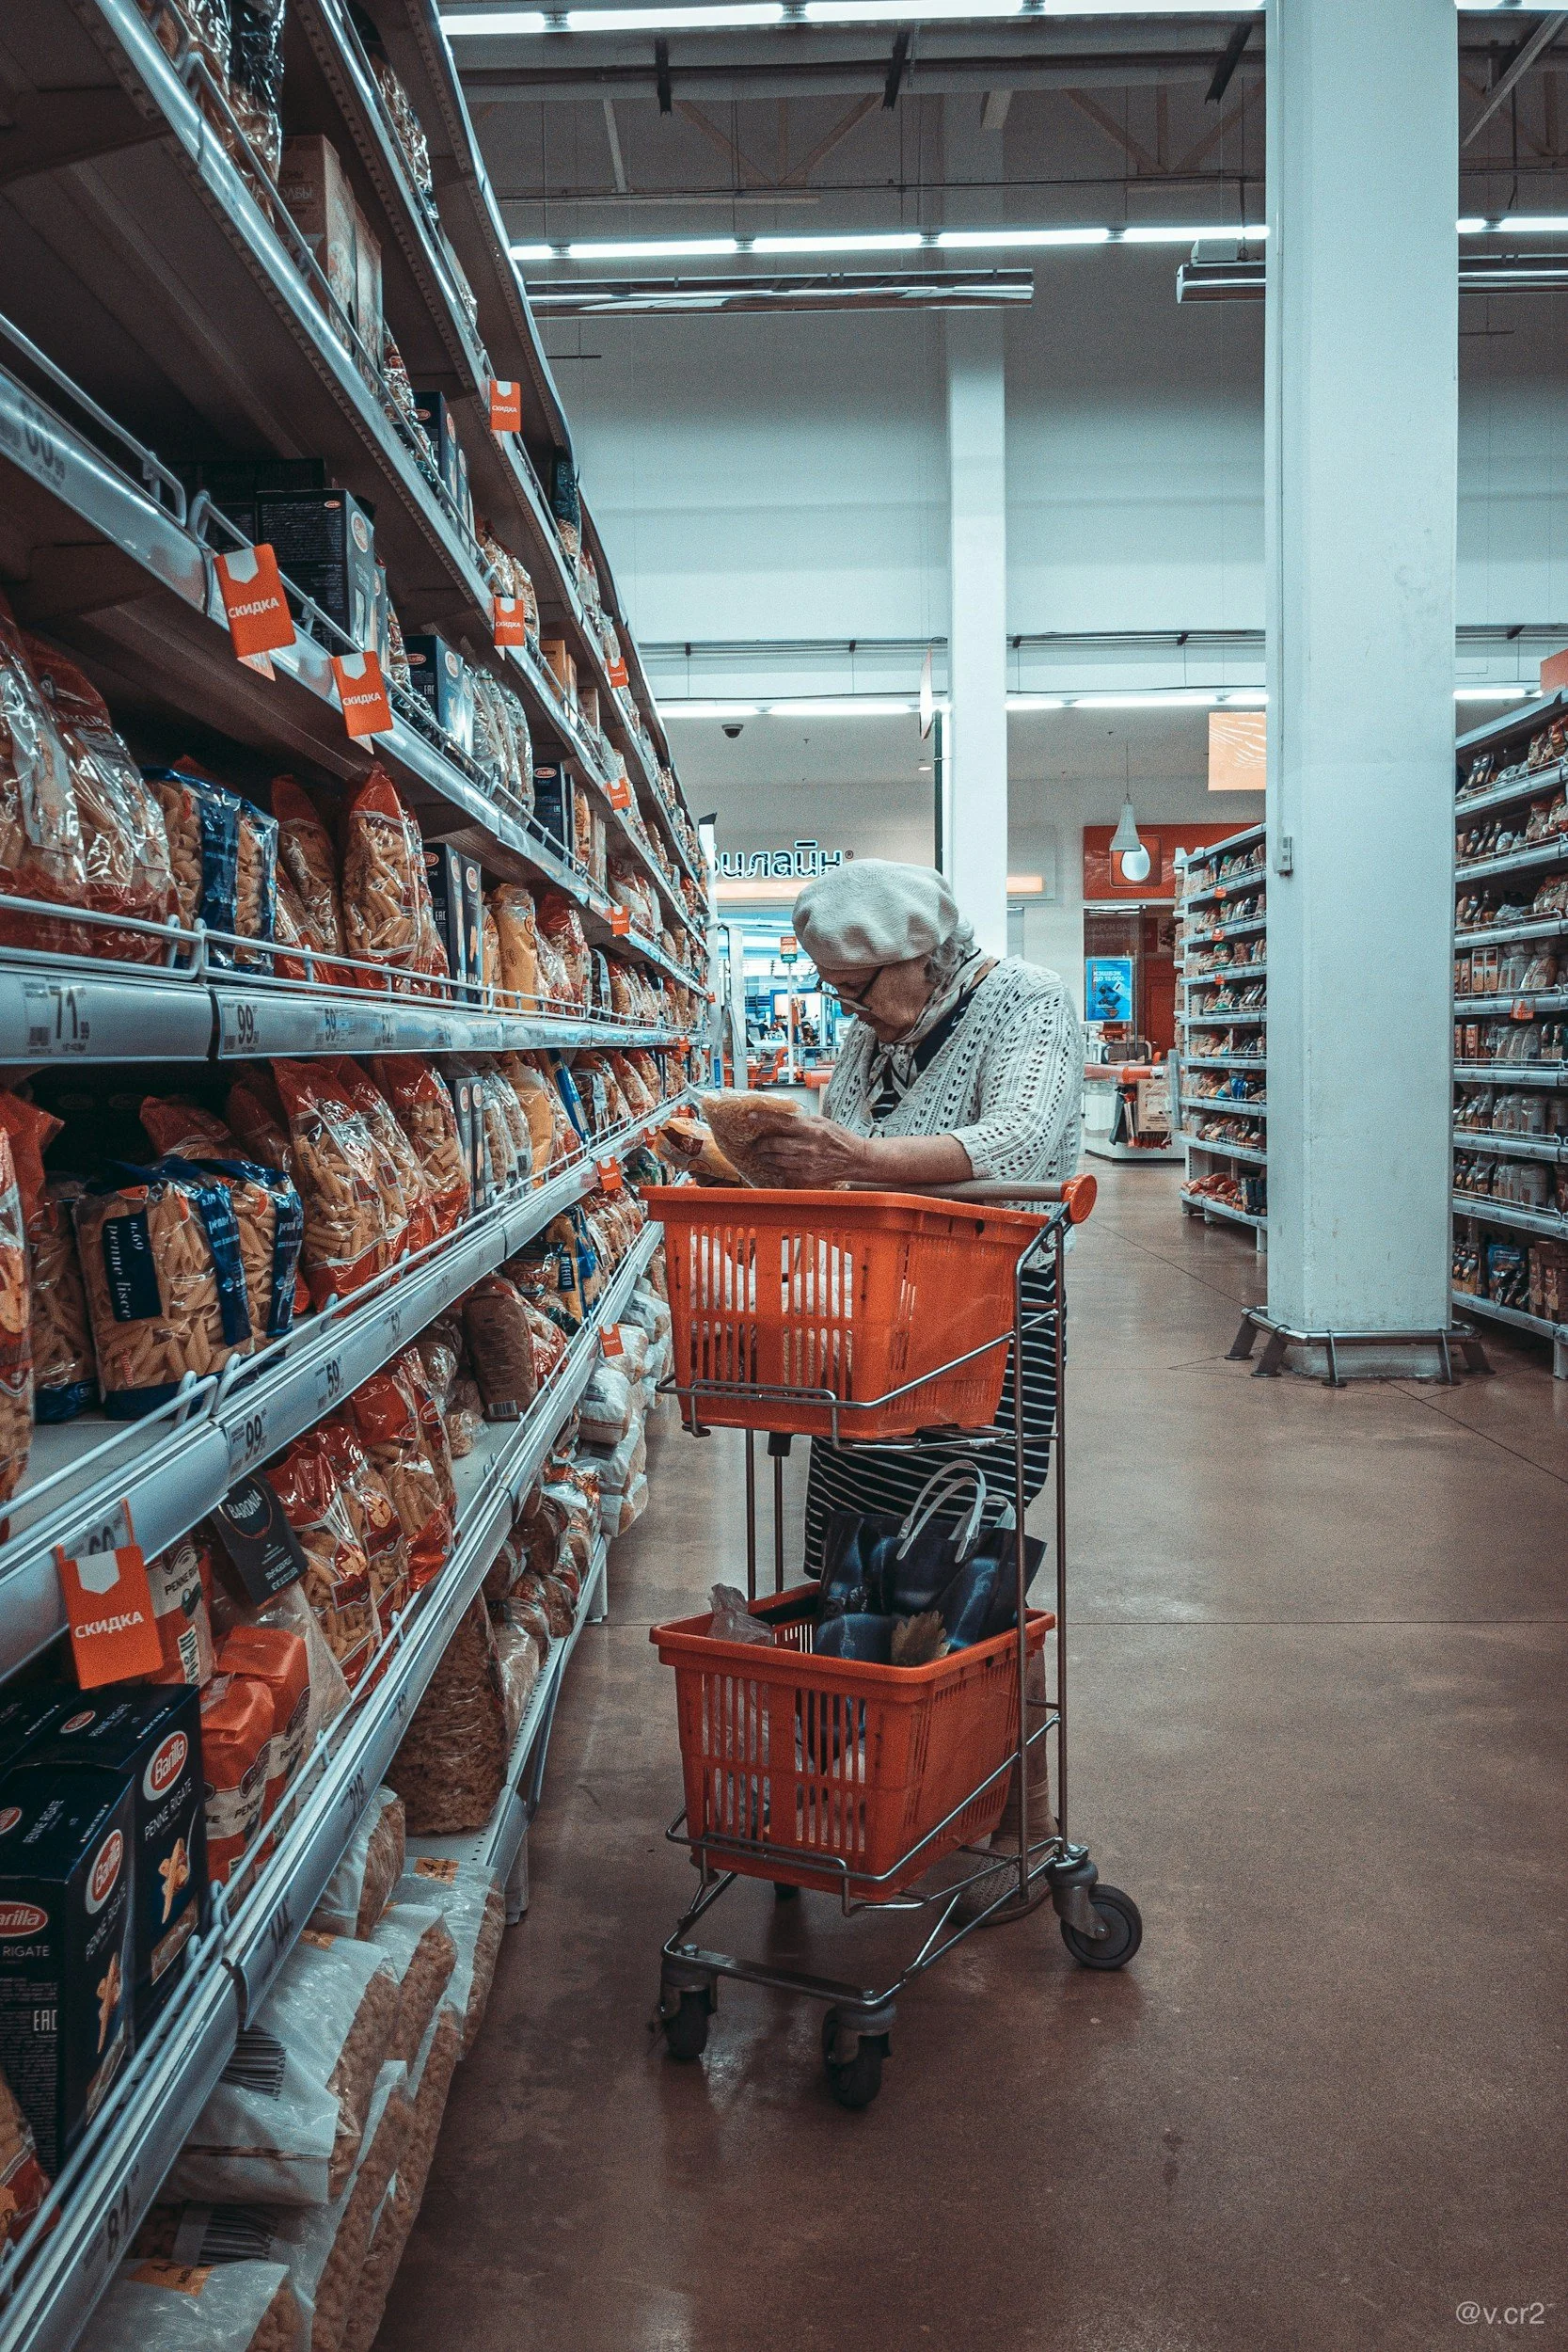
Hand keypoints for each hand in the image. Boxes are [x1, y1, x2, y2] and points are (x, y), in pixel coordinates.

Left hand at [747, 1117, 874, 1188]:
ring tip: (763, 1154)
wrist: (856, 1159)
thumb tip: (782, 1119)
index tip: (751, 1116)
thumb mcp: (823, 1122)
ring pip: (776, 1161)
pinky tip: (775, 1165)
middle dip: (761, 1144)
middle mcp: (808, 1147)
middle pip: (774, 1144)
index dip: (764, 1118)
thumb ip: (803, 1121)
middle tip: (757, 1143)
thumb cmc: (840, 1139)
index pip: (783, 1121)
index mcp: (812, 1129)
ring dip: (766, 1157)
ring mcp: (807, 1164)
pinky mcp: (807, 1177)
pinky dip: (777, 1169)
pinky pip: (785, 1173)